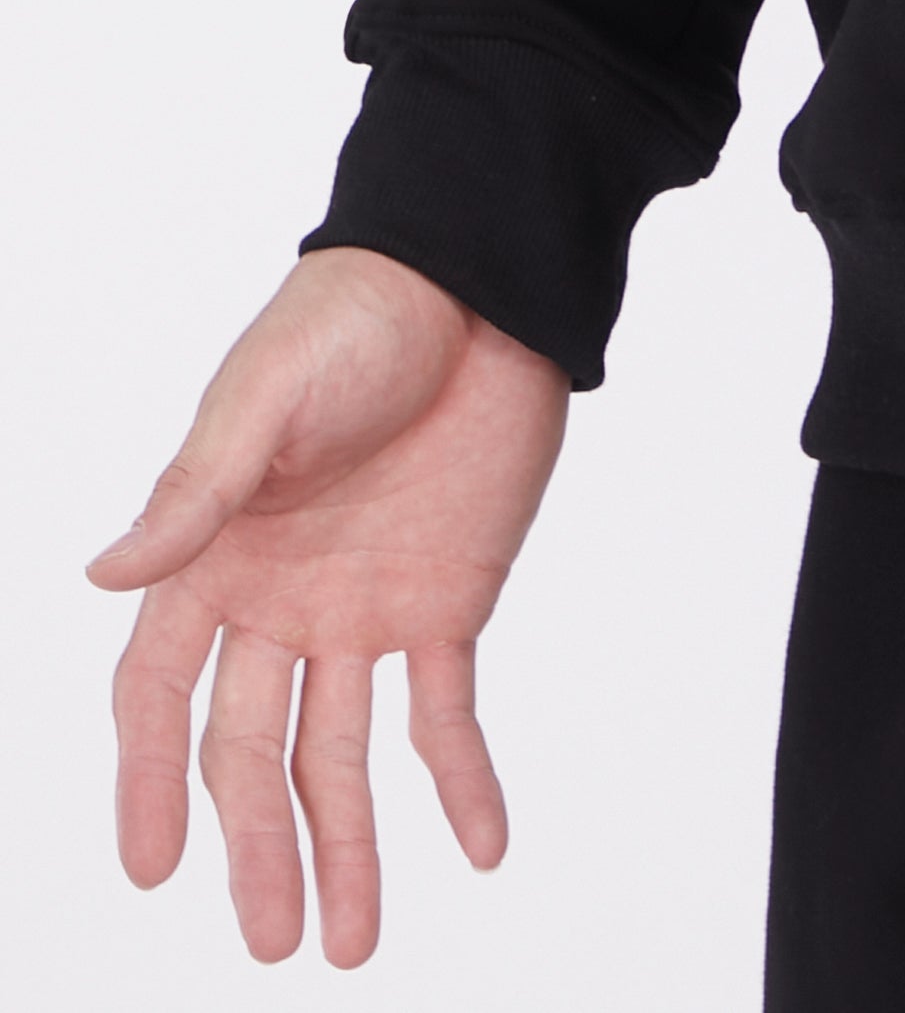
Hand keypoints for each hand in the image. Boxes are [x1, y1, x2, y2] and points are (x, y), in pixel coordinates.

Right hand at [87, 246, 568, 968]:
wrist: (477, 280)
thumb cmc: (354, 317)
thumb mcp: (264, 397)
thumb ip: (193, 492)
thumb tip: (101, 575)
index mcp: (216, 555)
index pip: (161, 693)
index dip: (148, 781)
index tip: (152, 871)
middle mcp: (279, 599)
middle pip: (252, 748)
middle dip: (257, 848)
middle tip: (270, 945)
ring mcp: (363, 605)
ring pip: (343, 755)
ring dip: (348, 847)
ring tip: (351, 944)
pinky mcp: (450, 596)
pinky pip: (448, 710)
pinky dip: (462, 780)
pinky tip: (482, 846)